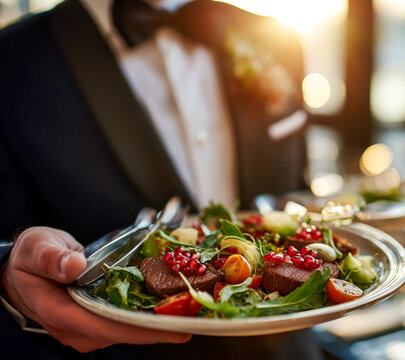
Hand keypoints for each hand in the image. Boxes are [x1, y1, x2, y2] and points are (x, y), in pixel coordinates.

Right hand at [2, 227, 190, 351]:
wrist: (24, 271)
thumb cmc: (30, 260)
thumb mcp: (35, 250)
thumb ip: (52, 258)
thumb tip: (74, 265)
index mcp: (62, 314)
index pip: (107, 326)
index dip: (142, 329)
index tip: (175, 328)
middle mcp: (81, 329)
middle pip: (128, 331)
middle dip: (163, 324)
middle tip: (199, 313)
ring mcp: (93, 328)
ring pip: (133, 328)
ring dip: (163, 317)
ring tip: (196, 304)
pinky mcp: (102, 320)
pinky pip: (131, 319)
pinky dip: (153, 310)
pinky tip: (177, 299)